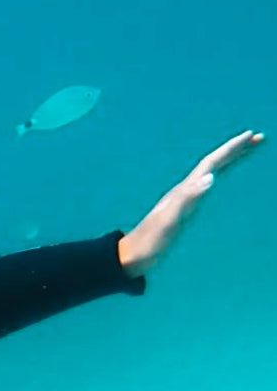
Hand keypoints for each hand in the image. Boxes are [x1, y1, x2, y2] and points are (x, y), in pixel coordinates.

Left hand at [118, 131, 263, 275]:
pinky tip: (216, 180)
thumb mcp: (171, 220)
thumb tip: (210, 177)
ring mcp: (182, 199)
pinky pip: (203, 187)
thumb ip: (188, 198)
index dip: (230, 149)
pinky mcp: (181, 209)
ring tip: (246, 152)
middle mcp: (183, 190)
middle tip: (258, 138)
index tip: (250, 135)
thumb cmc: (151, 240)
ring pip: (209, 173)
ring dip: (228, 161)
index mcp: (184, 190)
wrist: (131, 255)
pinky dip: (216, 178)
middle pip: (212, 163)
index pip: (211, 163)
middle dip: (235, 150)